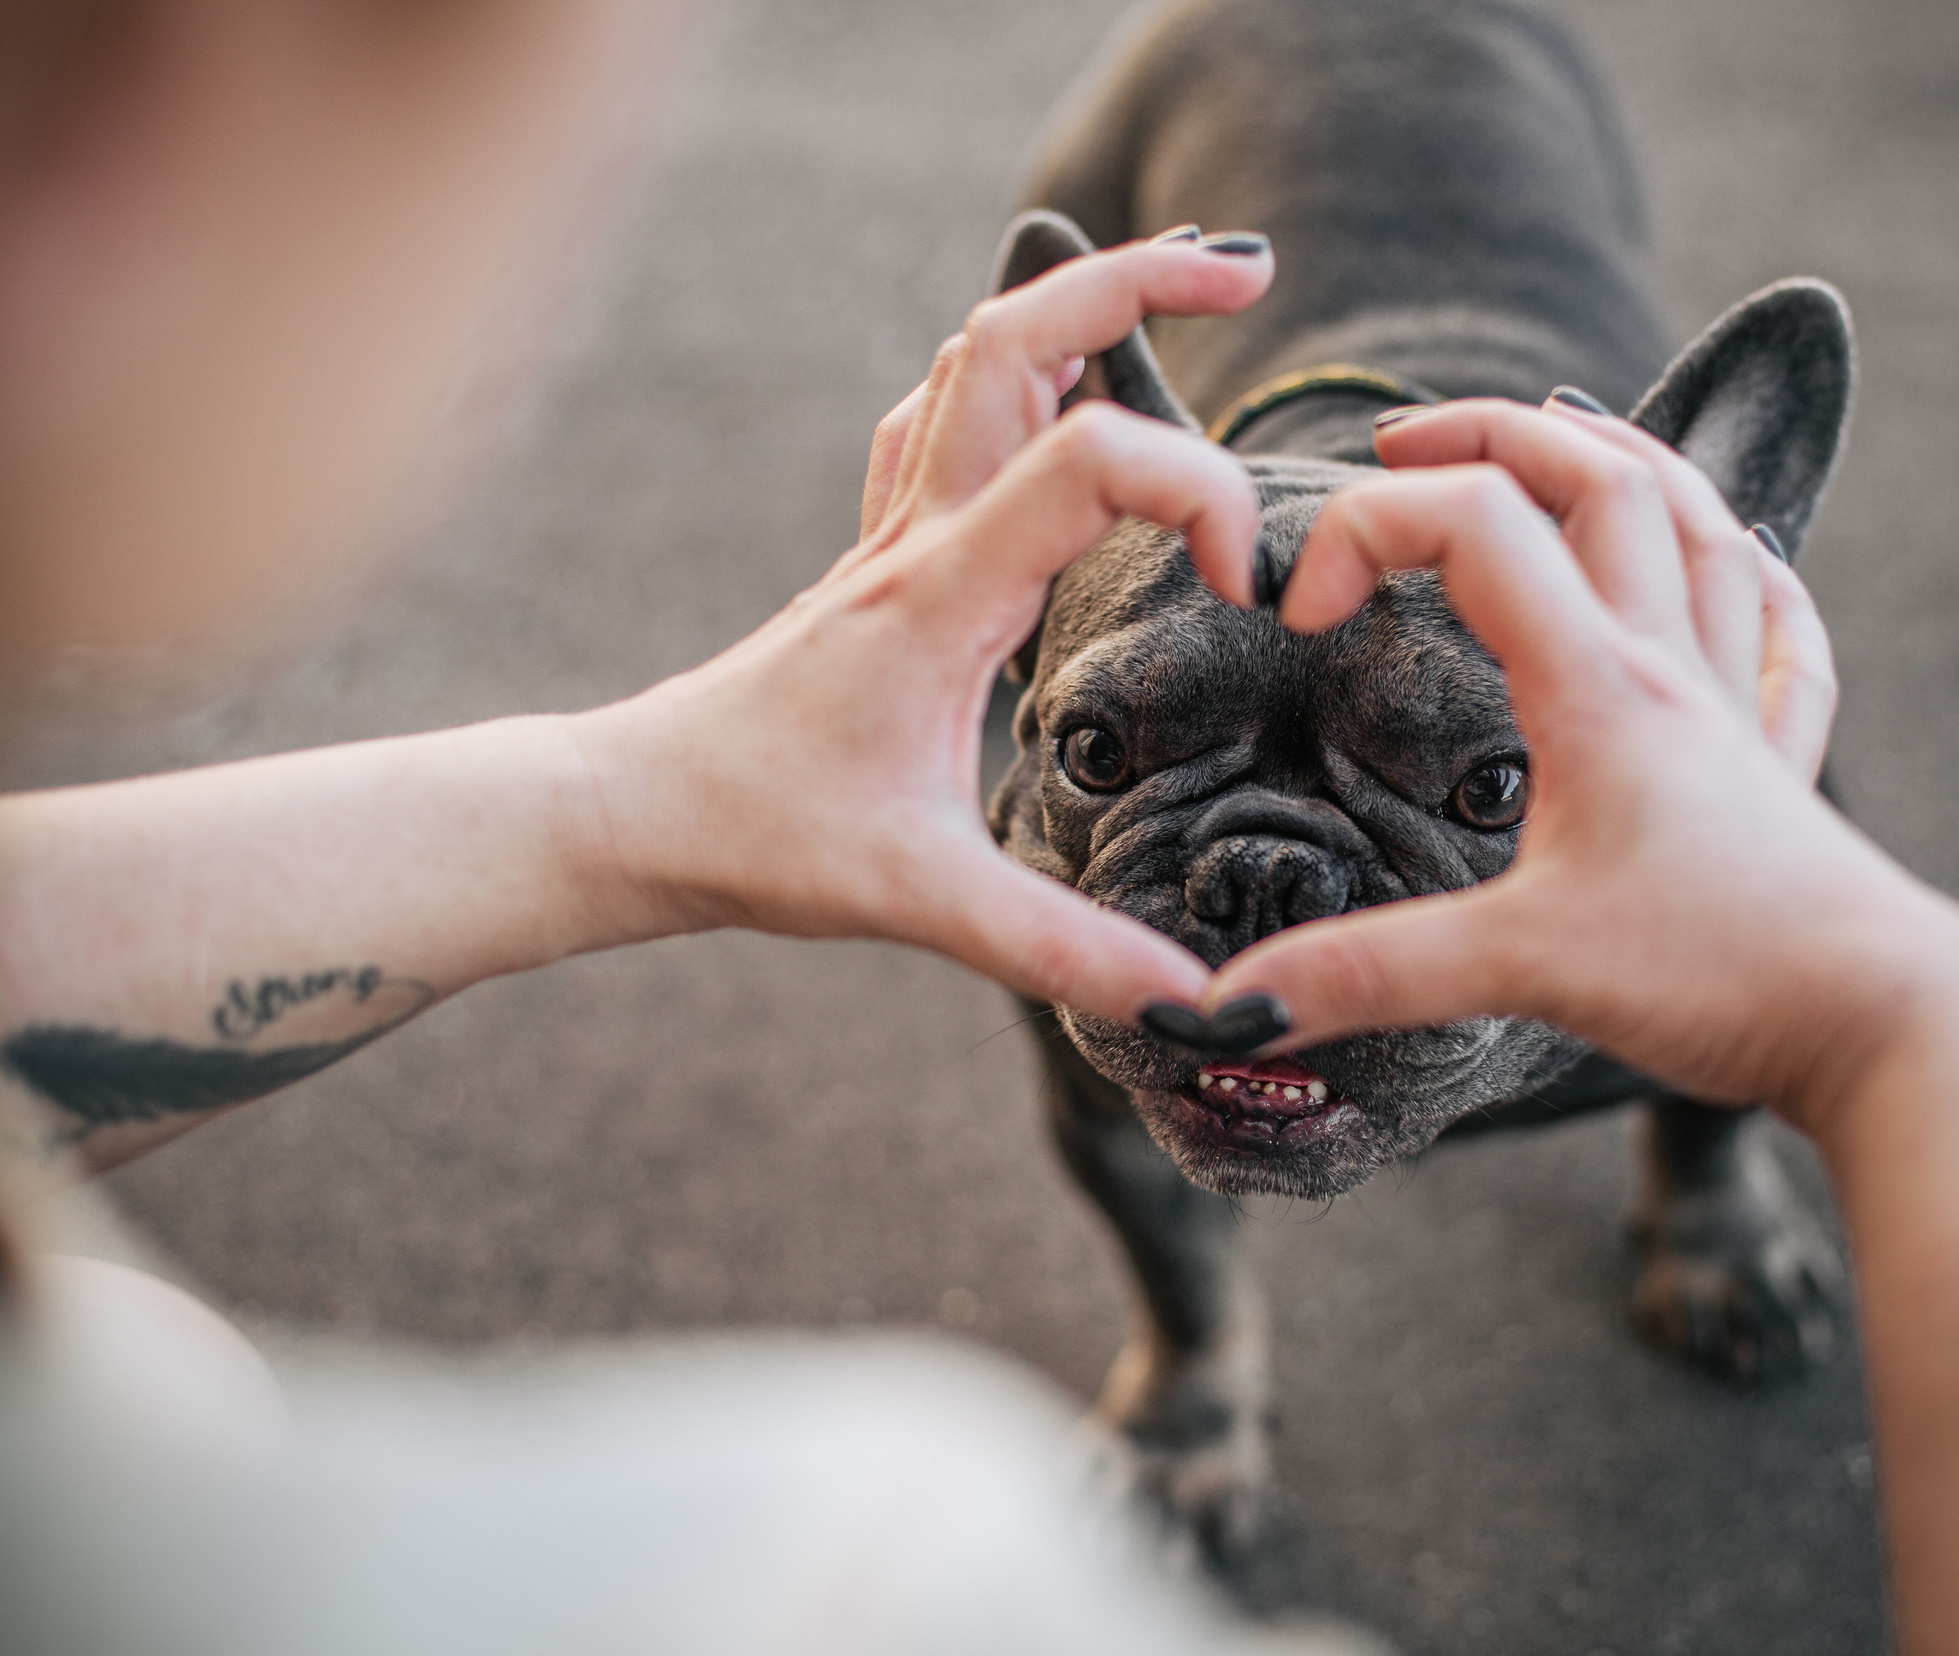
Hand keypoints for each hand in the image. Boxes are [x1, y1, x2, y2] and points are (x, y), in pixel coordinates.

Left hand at [574, 234, 1274, 1019]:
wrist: (630, 814)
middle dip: (1138, 278)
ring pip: (977, 353)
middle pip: (1019, 332)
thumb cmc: (759, 839)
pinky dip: (1015, 371)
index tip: (1249, 587)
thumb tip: (1196, 1004)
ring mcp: (893, 530)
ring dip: (1077, 301)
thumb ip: (1064, 949)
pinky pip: (942, 414)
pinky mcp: (883, 555)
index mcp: (942, 591)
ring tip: (1180, 293)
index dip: (1198, 490)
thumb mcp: (921, 903)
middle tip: (1247, 270)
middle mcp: (918, 532)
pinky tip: (1059, 390)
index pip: (1091, 459)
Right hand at [1199, 397, 1958, 1117]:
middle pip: (1599, 477)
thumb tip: (1231, 999)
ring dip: (1624, 456)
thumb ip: (1368, 973)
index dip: (1367, 528)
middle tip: (1403, 441)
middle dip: (1491, 432)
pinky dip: (1755, 572)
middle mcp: (1673, 668)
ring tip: (1559, 428)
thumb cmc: (1719, 977)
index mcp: (1600, 688)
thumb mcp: (1520, 970)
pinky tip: (1745, 560)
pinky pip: (1783, 633)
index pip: (1476, 524)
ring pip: (1697, 524)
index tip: (1302, 615)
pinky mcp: (1779, 765)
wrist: (1880, 1027)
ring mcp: (1738, 707)